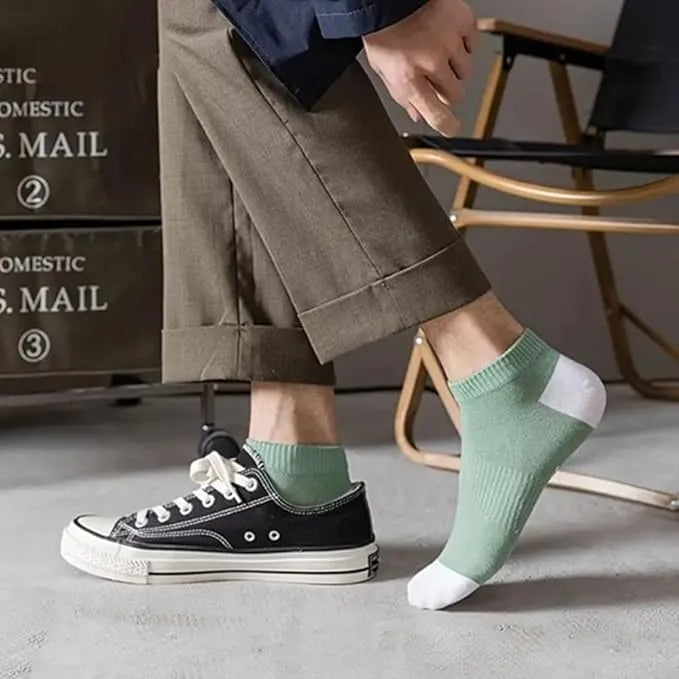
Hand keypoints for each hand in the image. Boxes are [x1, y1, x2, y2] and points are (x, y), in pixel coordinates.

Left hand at [362, 0, 476, 135]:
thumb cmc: (384, 32)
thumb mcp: (384, 70)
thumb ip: (402, 95)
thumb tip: (419, 116)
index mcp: (409, 78)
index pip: (437, 115)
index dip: (447, 126)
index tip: (451, 128)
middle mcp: (431, 62)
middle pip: (455, 95)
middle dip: (447, 90)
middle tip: (435, 76)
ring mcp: (449, 42)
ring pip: (465, 71)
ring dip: (454, 66)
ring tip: (437, 51)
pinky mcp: (462, 22)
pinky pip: (473, 45)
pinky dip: (463, 44)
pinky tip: (447, 37)